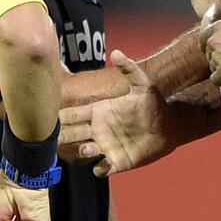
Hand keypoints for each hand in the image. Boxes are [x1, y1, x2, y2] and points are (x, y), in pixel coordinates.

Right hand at [59, 50, 182, 176]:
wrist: (169, 125)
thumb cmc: (154, 104)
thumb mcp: (143, 84)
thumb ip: (129, 69)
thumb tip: (116, 52)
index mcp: (100, 112)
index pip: (74, 114)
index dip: (62, 116)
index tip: (51, 117)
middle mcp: (99, 129)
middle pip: (72, 133)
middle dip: (62, 136)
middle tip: (54, 138)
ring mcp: (107, 146)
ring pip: (83, 150)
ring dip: (81, 150)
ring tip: (87, 147)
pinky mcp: (118, 161)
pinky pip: (102, 168)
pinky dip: (100, 168)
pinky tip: (104, 164)